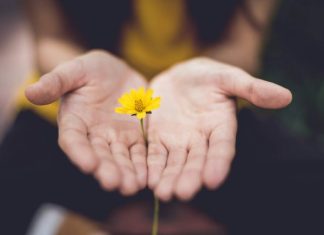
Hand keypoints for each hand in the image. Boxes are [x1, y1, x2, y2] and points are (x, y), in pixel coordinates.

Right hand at [26, 50, 147, 194]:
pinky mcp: (135, 136)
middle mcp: (94, 135)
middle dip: (106, 169)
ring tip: (133, 186)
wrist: (116, 72)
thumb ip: (56, 81)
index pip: (73, 140)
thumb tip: (30, 91)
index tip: (88, 164)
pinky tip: (149, 176)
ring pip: (121, 158)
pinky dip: (143, 164)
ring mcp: (116, 137)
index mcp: (75, 121)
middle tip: (114, 183)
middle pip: (99, 155)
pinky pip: (140, 152)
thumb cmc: (90, 70)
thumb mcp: (74, 70)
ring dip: (127, 173)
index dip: (80, 152)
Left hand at [147, 58, 291, 200]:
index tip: (213, 180)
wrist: (179, 76)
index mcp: (221, 126)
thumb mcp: (228, 77)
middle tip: (182, 193)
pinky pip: (154, 154)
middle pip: (196, 161)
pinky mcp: (159, 138)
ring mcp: (178, 140)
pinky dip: (152, 166)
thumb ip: (252, 88)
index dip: (218, 163)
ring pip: (174, 162)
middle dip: (190, 177)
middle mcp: (200, 139)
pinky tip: (147, 180)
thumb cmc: (208, 76)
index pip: (222, 147)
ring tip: (163, 193)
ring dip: (169, 178)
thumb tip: (286, 96)